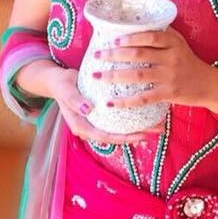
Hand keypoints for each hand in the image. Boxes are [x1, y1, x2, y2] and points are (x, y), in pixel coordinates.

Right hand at [47, 67, 161, 144]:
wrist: (58, 80)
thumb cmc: (62, 84)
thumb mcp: (66, 90)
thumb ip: (75, 100)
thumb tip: (88, 110)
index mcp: (82, 127)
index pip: (106, 137)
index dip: (125, 138)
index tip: (142, 135)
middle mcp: (92, 127)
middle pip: (118, 135)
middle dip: (138, 134)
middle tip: (158, 129)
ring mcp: (98, 121)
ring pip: (120, 128)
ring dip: (139, 127)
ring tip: (159, 122)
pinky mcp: (103, 113)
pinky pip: (120, 118)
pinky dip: (134, 115)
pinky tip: (148, 109)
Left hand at [91, 27, 217, 111]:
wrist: (208, 84)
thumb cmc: (189, 61)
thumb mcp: (180, 43)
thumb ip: (162, 34)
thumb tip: (137, 23)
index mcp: (173, 42)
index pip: (150, 36)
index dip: (130, 37)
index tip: (112, 40)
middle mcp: (172, 57)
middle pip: (139, 54)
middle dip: (114, 55)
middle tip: (96, 55)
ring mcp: (169, 76)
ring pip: (137, 75)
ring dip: (114, 76)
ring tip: (96, 75)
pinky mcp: (168, 93)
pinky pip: (143, 97)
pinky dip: (125, 101)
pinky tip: (110, 102)